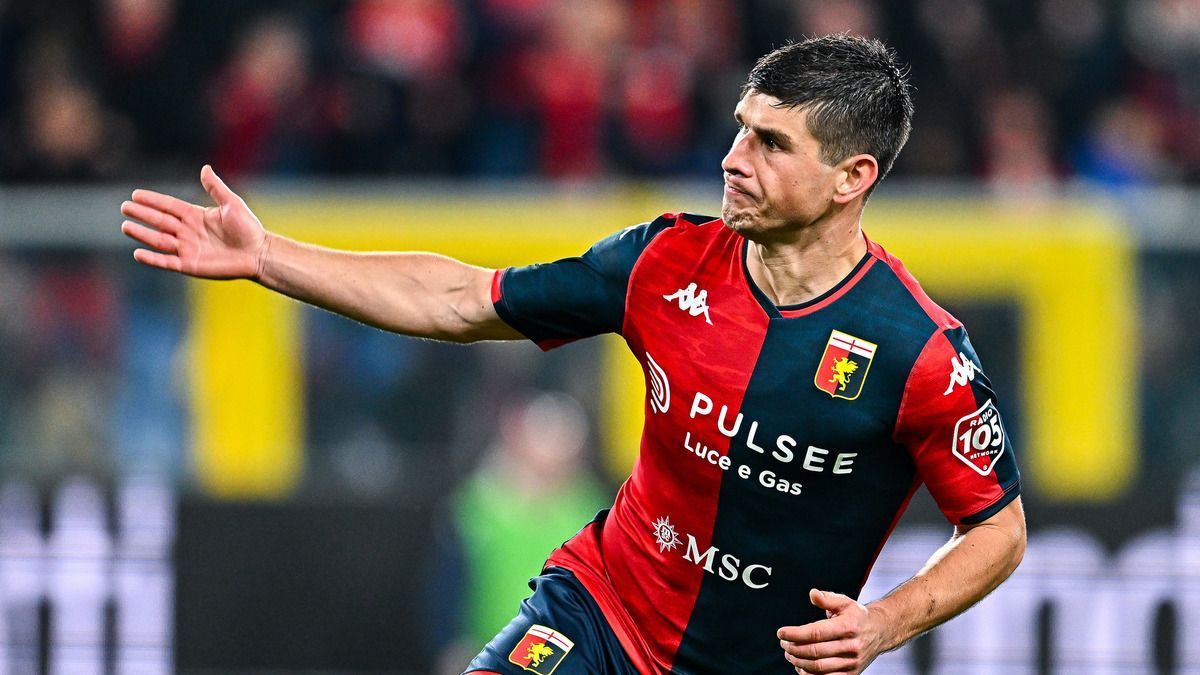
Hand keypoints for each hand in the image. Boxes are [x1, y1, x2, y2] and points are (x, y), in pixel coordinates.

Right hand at [121, 164, 268, 279]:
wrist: (258, 253)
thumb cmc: (248, 228)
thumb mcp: (232, 204)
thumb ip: (215, 188)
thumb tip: (205, 168)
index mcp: (196, 216)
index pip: (169, 206)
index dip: (153, 200)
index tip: (135, 194)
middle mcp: (188, 231)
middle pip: (160, 221)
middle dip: (142, 214)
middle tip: (124, 207)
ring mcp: (188, 249)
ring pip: (159, 240)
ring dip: (142, 234)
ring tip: (125, 226)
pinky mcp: (190, 265)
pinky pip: (166, 261)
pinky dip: (152, 259)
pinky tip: (137, 253)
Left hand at [778, 589, 887, 674]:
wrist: (880, 632)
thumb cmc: (858, 617)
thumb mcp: (845, 602)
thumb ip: (827, 599)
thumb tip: (812, 594)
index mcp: (848, 626)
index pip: (816, 633)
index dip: (796, 634)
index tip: (781, 633)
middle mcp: (851, 646)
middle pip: (815, 652)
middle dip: (794, 649)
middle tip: (783, 644)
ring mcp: (851, 662)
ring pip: (819, 668)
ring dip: (799, 662)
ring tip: (789, 654)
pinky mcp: (851, 674)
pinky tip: (801, 666)